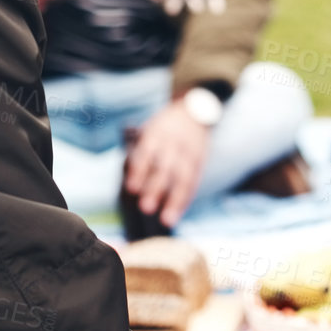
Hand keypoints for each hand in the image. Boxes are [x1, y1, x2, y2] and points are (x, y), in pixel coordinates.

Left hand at [124, 103, 209, 227]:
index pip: (147, 152)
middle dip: (155, 188)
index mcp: (157, 132)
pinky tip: (177, 213)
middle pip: (165, 167)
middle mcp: (174, 142)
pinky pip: (193, 181)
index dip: (139, 170)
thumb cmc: (163, 127)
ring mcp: (189, 152)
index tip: (131, 189)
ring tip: (166, 219)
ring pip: (182, 178)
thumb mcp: (150, 130)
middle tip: (145, 208)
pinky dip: (185, 199)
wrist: (194, 110)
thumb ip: (141, 152)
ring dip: (174, 200)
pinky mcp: (200, 160)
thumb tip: (130, 184)